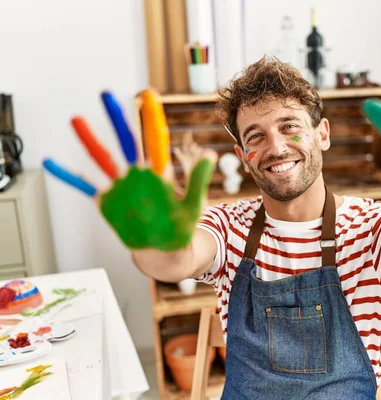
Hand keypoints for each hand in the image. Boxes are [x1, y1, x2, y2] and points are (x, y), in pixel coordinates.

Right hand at [42, 89, 215, 250]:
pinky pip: (85, 186)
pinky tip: (52, 162)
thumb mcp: (194, 204)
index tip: (148, 95)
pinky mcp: (108, 202)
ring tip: (76, 119)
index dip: (151, 118)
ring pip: (102, 158)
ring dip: (89, 140)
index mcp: (159, 172)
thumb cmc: (181, 226)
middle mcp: (138, 174)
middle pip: (126, 141)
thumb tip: (210, 154)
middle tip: (106, 94)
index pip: (155, 140)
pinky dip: (69, 176)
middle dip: (116, 118)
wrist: (163, 249)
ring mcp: (121, 186)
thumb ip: (199, 180)